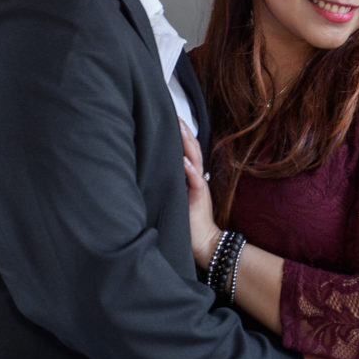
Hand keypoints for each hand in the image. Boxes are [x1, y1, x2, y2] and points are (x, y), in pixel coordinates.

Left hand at [180, 119, 220, 268]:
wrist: (204, 243)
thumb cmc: (188, 223)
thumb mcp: (177, 197)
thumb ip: (172, 182)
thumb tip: (153, 169)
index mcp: (192, 177)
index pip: (188, 151)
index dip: (181, 135)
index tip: (171, 119)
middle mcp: (197, 178)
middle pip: (193, 150)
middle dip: (184, 132)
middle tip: (175, 115)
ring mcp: (200, 186)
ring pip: (196, 160)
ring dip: (188, 144)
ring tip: (180, 129)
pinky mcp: (199, 198)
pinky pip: (196, 182)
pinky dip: (191, 171)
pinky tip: (184, 161)